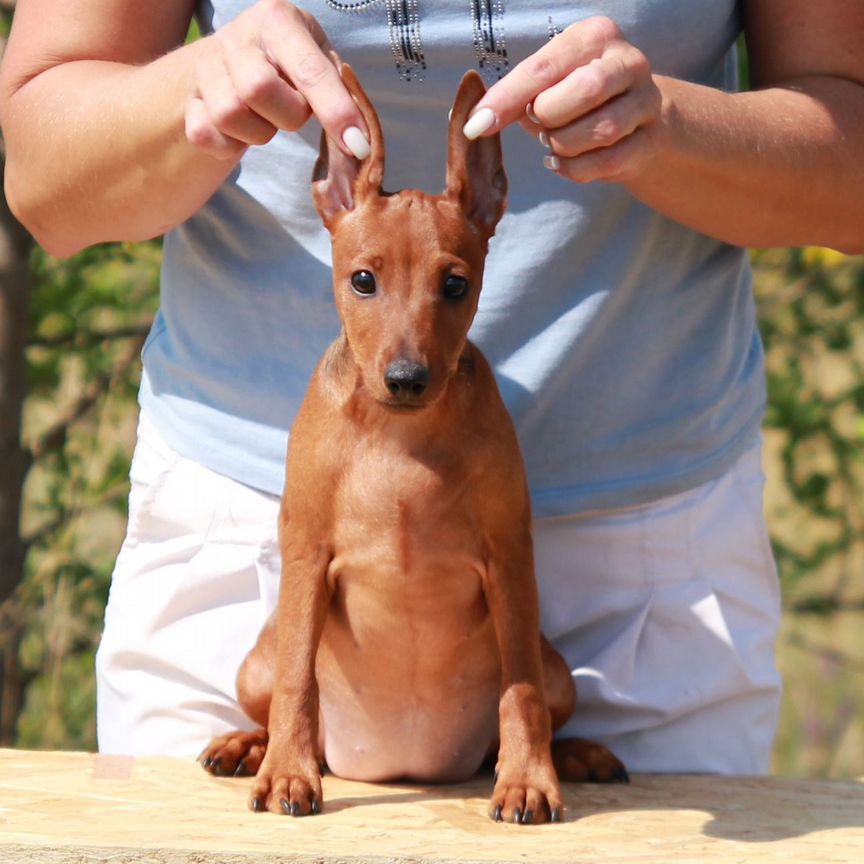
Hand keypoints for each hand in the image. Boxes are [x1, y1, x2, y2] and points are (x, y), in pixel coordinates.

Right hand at [185, 0, 368, 159]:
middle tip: (294, 110)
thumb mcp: (320, 60)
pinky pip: (205, 135)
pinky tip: (242, 131)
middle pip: (259, 89)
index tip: (356, 144)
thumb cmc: (290, 63)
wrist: (234, 60)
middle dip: (287, 115)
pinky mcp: (189, 100)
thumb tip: (360, 145)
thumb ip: (341, 93)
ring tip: (267, 118)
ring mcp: (206, 67)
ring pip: (230, 115)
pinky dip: (230, 145)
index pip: (308, 70)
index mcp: (277, 19)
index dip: (335, 111)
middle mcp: (236, 36)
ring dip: (259, 132)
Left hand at [463, 17, 662, 183]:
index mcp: (595, 36)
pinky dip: (575, 168)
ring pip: (599, 130)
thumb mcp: (548, 85)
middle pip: (582, 91)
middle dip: (549, 118)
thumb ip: (514, 98)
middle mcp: (627, 61)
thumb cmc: (580, 98)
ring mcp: (646, 101)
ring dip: (563, 145)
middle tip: (540, 125)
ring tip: (554, 142)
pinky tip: (563, 162)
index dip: (507, 99)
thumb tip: (472, 122)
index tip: (476, 126)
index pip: (544, 67)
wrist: (639, 118)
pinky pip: (608, 161)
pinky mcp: (650, 139)